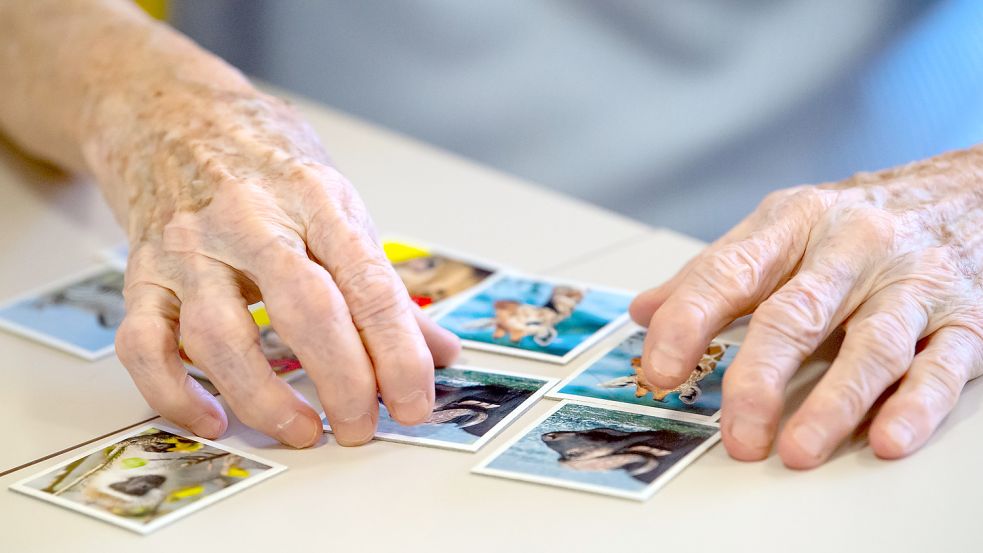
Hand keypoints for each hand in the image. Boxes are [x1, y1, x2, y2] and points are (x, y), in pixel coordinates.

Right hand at [97, 84, 459, 446]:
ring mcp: (189, 249)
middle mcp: (250, 221)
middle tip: (363, 427)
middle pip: (305, 311)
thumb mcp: (336, 204)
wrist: (170, 115)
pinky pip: (145, 345)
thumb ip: (382, 282)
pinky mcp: (142, 275)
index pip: (369, 285)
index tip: (414, 402)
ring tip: (304, 431)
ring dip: (265, 398)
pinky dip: (174, 394)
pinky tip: (214, 419)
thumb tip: (439, 351)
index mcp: (315, 200)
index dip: (398, 353)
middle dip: (343, 381)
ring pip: (220, 337)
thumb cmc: (264, 163)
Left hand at [630, 149, 982, 467]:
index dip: (688, 321)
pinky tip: (886, 438)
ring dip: (834, 404)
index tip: (658, 369)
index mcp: (793, 223)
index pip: (729, 272)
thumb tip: (643, 313)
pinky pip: (941, 366)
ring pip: (871, 346)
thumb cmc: (855, 221)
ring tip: (797, 450)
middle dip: (760, 377)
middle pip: (797, 315)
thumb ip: (712, 274)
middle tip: (736, 431)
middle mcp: (852, 248)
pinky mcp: (964, 319)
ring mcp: (911, 284)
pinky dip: (914, 406)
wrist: (964, 192)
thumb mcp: (779, 229)